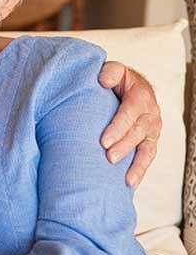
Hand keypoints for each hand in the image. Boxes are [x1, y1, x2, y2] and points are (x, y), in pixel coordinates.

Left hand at [98, 61, 161, 186]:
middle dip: (124, 146)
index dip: (118, 127)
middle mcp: (150, 114)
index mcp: (141, 96)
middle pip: (139, 132)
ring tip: (126, 179)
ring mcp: (152, 129)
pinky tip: (131, 184)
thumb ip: (110, 72)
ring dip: (137, 164)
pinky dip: (140, 170)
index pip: (130, 112)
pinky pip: (147, 157)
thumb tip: (103, 80)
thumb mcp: (114, 70)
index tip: (104, 141)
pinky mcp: (149, 141)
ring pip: (147, 148)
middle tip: (109, 158)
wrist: (130, 87)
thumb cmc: (117, 80)